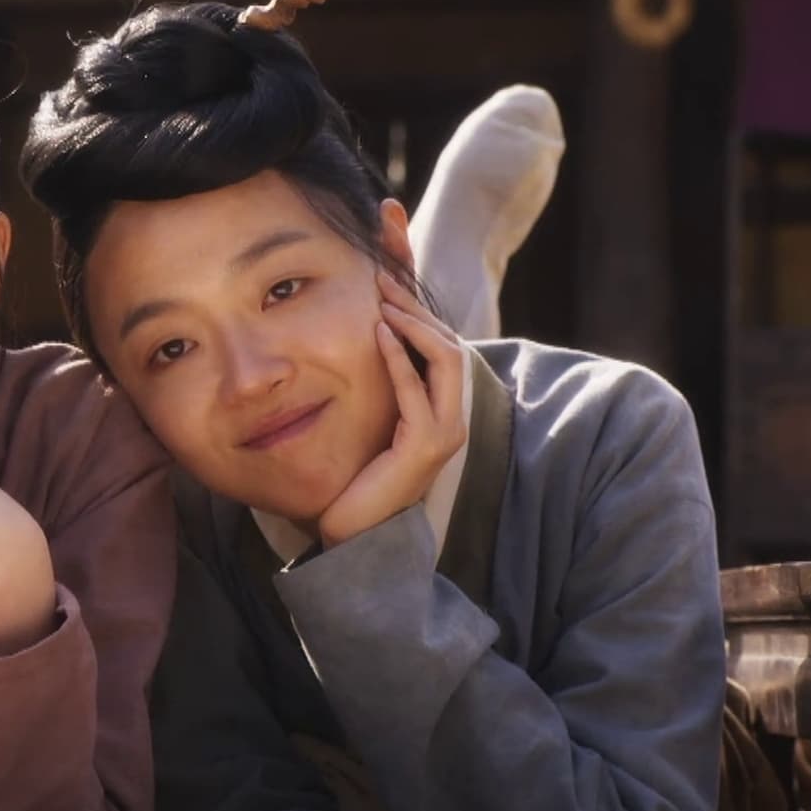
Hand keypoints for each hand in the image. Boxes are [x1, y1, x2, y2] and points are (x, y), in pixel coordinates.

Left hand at [316, 276, 467, 546]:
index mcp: (443, 410)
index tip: (388, 282)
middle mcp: (453, 418)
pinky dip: (399, 358)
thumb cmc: (360, 477)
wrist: (357, 531)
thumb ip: (382, 390)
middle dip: (417, 307)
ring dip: (413, 324)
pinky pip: (415, 391)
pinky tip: (378, 334)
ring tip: (383, 299)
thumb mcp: (375, 422)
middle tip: (383, 278)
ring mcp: (444, 432)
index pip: (443, 347)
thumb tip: (365, 341)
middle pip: (449, 345)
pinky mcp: (425, 446)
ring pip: (444, 360)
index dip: (420, 311)